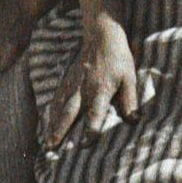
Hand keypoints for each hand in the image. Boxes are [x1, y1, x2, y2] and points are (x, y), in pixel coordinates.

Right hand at [47, 15, 140, 146]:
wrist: (101, 36)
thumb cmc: (118, 58)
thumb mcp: (129, 78)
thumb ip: (130, 100)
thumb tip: (134, 121)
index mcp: (101, 90)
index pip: (95, 114)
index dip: (91, 130)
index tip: (84, 145)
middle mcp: (84, 89)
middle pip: (69, 113)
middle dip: (60, 131)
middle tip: (52, 147)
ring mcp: (73, 84)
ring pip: (60, 107)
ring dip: (53, 125)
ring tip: (47, 141)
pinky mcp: (68, 80)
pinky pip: (57, 98)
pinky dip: (51, 112)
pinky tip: (47, 122)